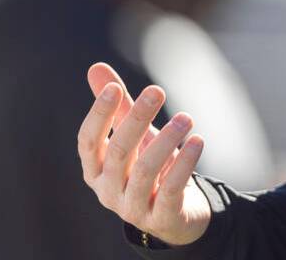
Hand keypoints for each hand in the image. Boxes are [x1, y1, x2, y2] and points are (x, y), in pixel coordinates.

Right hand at [77, 62, 211, 245]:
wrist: (174, 214)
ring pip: (144, 172)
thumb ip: (117, 107)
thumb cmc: (148, 167)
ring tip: (186, 118)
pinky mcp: (160, 218)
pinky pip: (170, 190)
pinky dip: (184, 164)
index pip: (88, 142)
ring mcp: (132, 208)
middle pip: (118, 152)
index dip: (99, 115)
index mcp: (95, 170)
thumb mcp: (133, 137)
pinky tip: (198, 141)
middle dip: (136, 119)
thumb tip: (95, 67)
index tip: (114, 88)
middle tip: (158, 91)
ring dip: (166, 141)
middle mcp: (107, 190)